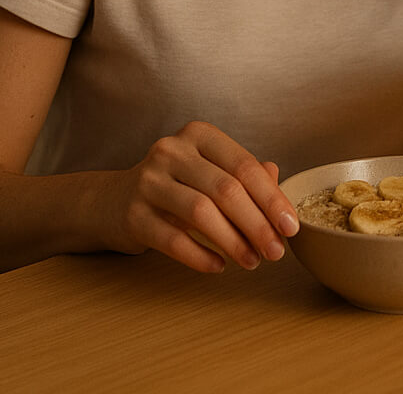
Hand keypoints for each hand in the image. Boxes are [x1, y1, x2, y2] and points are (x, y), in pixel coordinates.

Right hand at [100, 120, 299, 272]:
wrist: (111, 202)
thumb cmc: (174, 186)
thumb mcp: (209, 173)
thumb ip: (245, 177)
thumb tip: (279, 189)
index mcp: (199, 135)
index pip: (244, 166)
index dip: (272, 199)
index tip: (291, 227)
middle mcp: (172, 151)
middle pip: (226, 189)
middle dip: (257, 224)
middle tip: (276, 252)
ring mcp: (148, 181)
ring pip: (201, 212)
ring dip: (233, 242)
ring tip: (252, 262)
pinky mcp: (132, 214)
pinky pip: (173, 239)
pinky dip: (200, 256)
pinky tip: (219, 266)